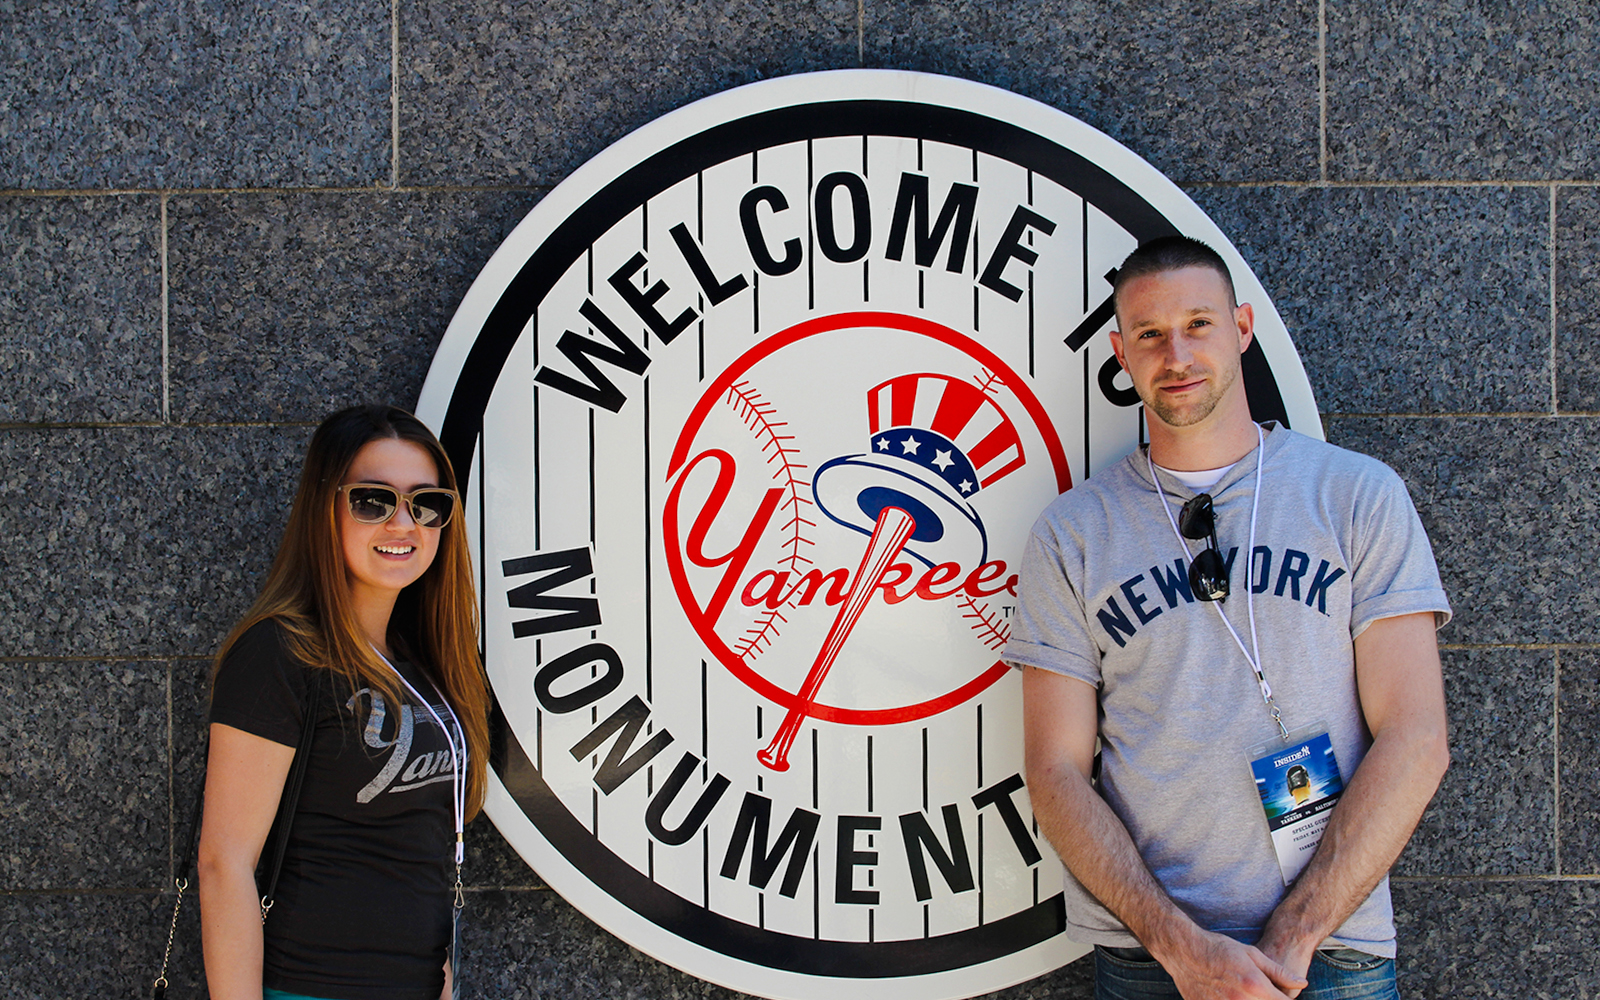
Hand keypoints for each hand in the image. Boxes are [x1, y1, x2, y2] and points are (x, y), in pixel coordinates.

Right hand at [1153, 926, 1306, 999]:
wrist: (1184, 951)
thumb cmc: (1219, 948)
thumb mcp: (1252, 954)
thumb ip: (1278, 971)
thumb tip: (1302, 983)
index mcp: (1255, 985)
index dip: (1284, 998)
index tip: (1279, 994)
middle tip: (1259, 991)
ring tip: (1245, 991)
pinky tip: (1230, 995)